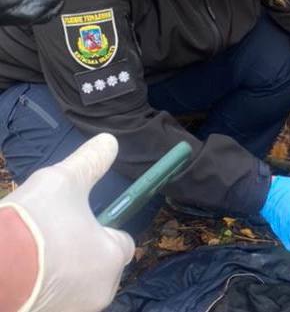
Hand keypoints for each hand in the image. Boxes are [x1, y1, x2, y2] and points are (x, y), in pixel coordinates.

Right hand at [0, 133, 134, 311]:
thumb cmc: (32, 224)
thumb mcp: (62, 181)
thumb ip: (90, 163)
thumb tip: (110, 141)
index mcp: (112, 259)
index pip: (122, 242)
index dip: (102, 228)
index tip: (77, 220)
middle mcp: (100, 292)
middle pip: (99, 266)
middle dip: (81, 253)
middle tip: (48, 238)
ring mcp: (73, 311)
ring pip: (77, 286)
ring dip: (61, 274)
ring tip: (32, 258)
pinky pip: (54, 301)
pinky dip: (43, 290)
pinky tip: (22, 277)